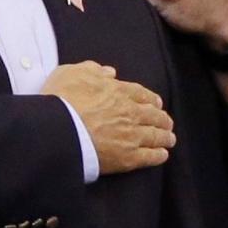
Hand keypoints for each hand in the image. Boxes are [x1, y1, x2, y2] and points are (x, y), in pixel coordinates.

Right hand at [39, 61, 174, 174]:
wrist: (57, 131)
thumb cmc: (60, 100)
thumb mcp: (71, 73)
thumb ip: (91, 70)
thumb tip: (109, 72)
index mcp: (118, 91)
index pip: (141, 94)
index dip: (151, 99)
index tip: (157, 103)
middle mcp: (129, 112)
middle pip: (153, 115)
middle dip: (162, 119)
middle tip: (167, 122)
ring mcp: (131, 136)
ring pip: (155, 135)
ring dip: (164, 136)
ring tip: (169, 139)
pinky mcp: (127, 158)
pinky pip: (149, 156)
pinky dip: (158, 155)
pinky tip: (162, 155)